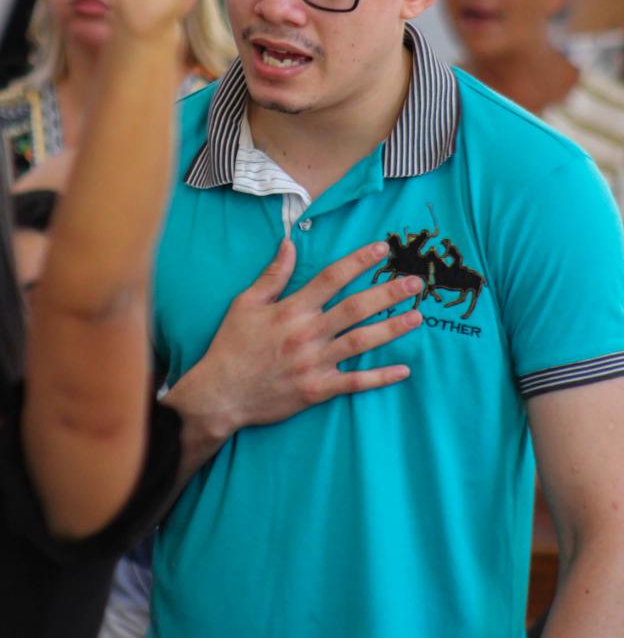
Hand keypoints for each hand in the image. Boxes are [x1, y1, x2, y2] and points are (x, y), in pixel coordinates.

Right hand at [166, 239, 421, 442]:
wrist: (221, 394)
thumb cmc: (232, 346)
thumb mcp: (246, 303)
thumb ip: (273, 275)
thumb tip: (289, 243)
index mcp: (291, 309)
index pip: (331, 278)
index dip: (358, 261)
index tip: (382, 249)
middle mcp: (307, 333)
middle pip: (355, 308)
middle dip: (387, 293)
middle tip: (416, 282)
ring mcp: (315, 363)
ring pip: (361, 342)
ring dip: (391, 329)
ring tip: (417, 316)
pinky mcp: (317, 389)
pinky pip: (354, 382)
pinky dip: (380, 377)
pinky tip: (403, 369)